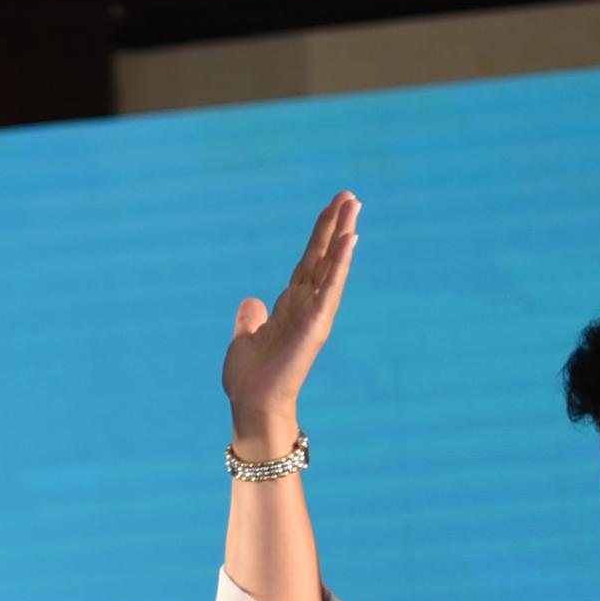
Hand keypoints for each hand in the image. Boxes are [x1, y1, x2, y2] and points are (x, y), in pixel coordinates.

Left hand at [222, 191, 358, 457]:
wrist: (252, 405)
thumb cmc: (250, 379)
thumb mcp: (245, 339)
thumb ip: (251, 318)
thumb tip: (252, 300)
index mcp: (289, 305)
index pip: (308, 262)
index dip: (319, 235)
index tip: (332, 207)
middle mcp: (305, 305)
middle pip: (324, 256)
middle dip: (336, 226)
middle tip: (350, 196)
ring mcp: (314, 313)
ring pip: (332, 266)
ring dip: (343, 235)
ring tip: (354, 207)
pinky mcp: (317, 325)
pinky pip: (331, 288)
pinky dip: (341, 264)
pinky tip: (350, 239)